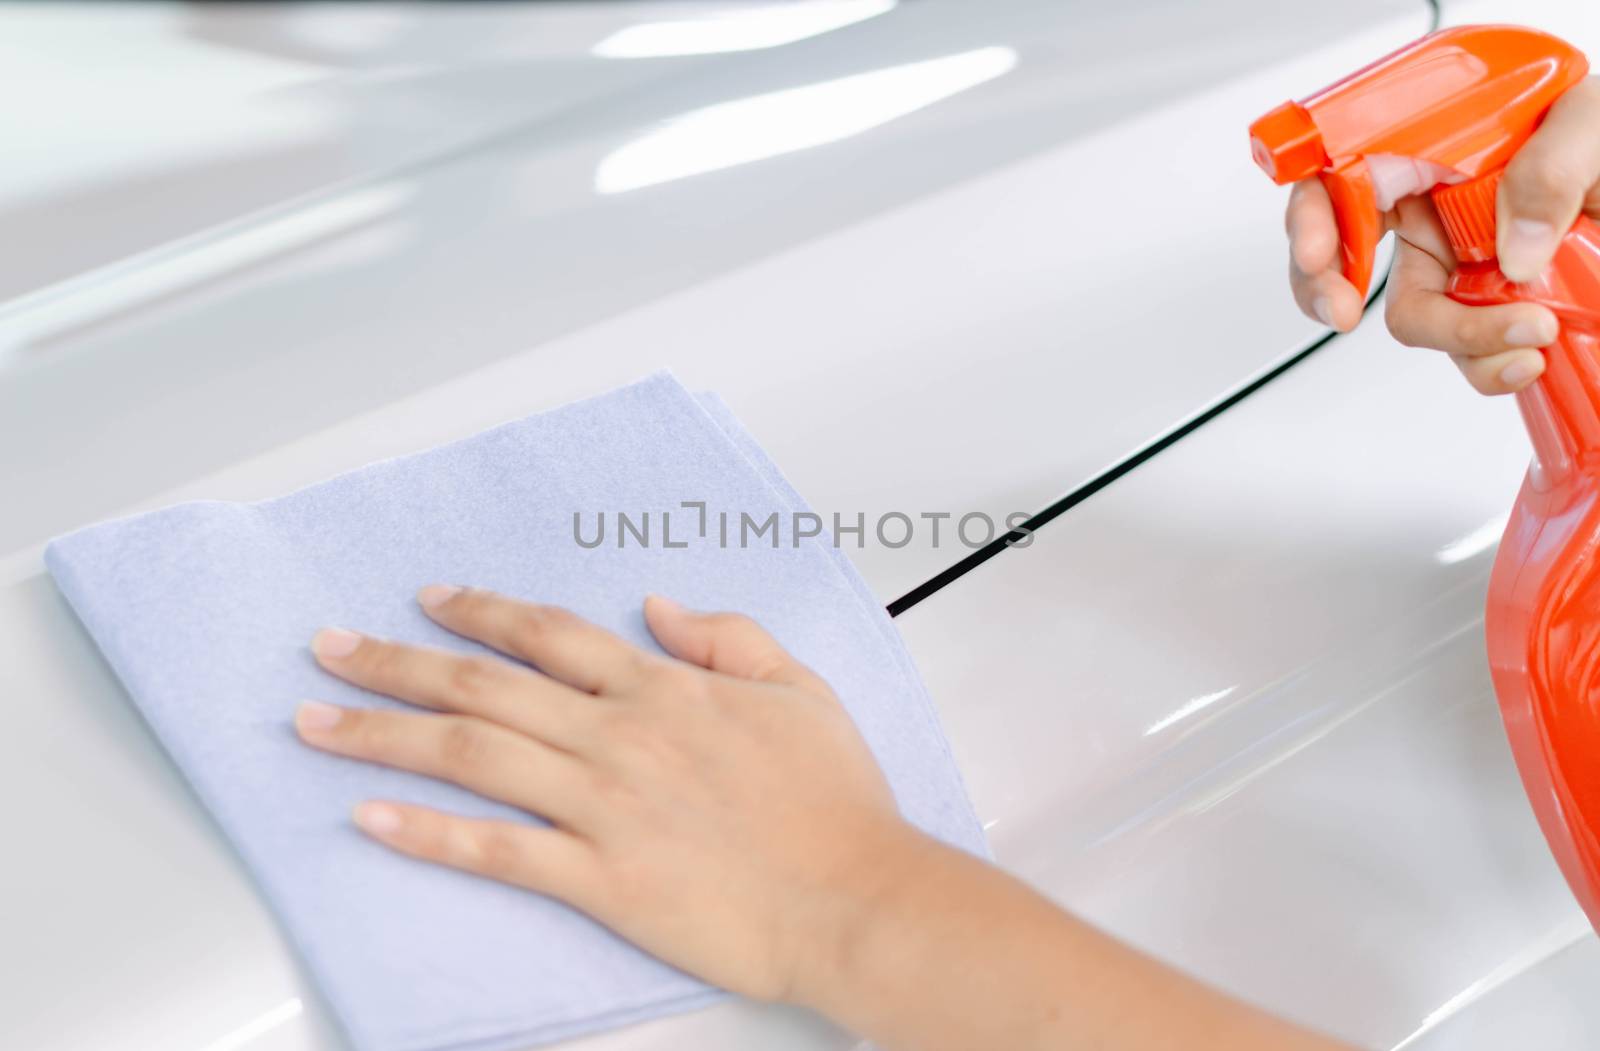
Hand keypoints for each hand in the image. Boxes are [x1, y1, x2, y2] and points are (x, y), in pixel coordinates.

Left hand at [295, 588, 916, 1002]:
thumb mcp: (799, 689)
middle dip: (395, 661)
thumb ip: (726, 637)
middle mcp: (620, 737)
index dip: (480, 612)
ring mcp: (605, 807)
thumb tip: (659, 606)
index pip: (549, 634)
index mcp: (663, 690)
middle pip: (485, 684)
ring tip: (316, 722)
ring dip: (384, 733)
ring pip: (473, 755)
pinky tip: (373, 820)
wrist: (857, 897)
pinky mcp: (602, 880)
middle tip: (329, 647)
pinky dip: (430, 835)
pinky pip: (499, 851)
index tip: (429, 600)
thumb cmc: (836, 804)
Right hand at [1287, 77, 1599, 394]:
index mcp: (1433, 146)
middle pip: (1346, 253)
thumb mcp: (1591, 127)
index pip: (1341, 174)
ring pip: (1412, 313)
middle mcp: (1432, 203)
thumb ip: (1550, 169)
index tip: (1315, 257)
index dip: (1311, 216)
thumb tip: (1514, 250)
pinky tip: (1525, 356)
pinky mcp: (1486, 301)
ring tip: (1519, 346)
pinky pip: (1463, 346)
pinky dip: (1488, 362)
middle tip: (1343, 316)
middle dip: (1331, 291)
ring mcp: (1455, 258)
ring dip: (1454, 342)